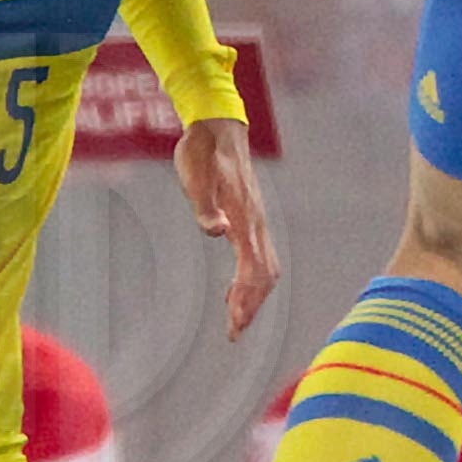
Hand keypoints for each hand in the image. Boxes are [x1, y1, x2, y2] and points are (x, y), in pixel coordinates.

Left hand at [174, 116, 280, 337]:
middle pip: (265, 276)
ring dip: (253, 297)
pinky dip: (251, 280)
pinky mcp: (251, 218)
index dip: (245, 299)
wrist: (218, 128)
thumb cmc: (203, 154)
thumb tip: (215, 230)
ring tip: (235, 320)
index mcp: (244, 218)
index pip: (252, 269)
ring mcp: (257, 221)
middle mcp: (256, 223)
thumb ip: (205, 207)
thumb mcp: (195, 178)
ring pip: (266, 268)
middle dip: (252, 307)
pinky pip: (259, 257)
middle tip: (233, 334)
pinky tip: (232, 290)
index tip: (234, 325)